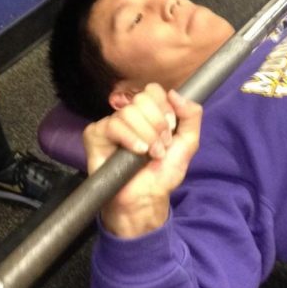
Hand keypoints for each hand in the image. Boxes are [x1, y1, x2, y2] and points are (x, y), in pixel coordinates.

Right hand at [83, 83, 202, 237]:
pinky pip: (112, 125)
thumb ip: (192, 115)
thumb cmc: (163, 172)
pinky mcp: (95, 135)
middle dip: (157, 126)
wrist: (146, 197)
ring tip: (149, 154)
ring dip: (146, 136)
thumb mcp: (188, 143)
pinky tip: (136, 152)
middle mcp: (128, 115)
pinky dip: (129, 138)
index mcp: (147, 112)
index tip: (170, 130)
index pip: (153, 90)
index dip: (164, 109)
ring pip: (128, 113)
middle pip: (142, 99)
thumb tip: (174, 93)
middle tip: (160, 147)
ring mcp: (110, 124)